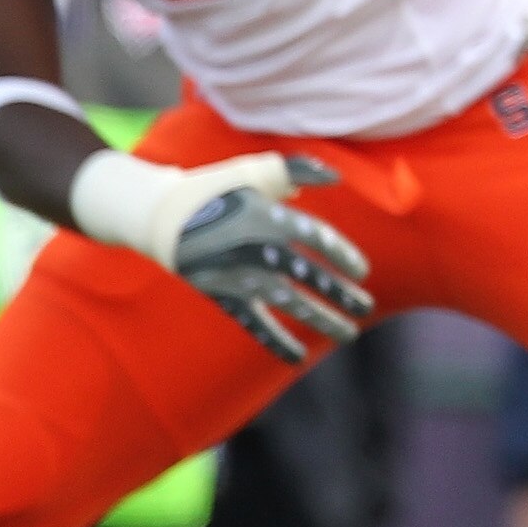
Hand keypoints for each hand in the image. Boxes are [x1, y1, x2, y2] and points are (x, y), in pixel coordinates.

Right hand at [168, 155, 375, 363]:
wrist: (160, 216)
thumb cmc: (217, 187)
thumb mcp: (256, 168)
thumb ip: (298, 168)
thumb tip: (336, 177)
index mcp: (268, 217)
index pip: (317, 238)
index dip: (342, 255)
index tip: (362, 272)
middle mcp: (256, 250)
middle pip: (308, 275)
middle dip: (340, 294)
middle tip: (367, 307)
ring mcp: (238, 276)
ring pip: (287, 304)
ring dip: (320, 320)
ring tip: (349, 334)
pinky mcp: (221, 295)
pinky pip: (252, 323)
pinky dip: (275, 341)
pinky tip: (298, 358)